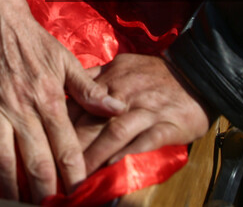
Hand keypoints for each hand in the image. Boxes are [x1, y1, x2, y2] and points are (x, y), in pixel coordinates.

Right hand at [0, 0, 124, 201]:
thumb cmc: (35, 42)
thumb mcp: (67, 61)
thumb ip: (90, 90)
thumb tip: (119, 109)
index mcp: (50, 100)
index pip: (67, 148)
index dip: (75, 176)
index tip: (80, 196)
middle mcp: (23, 109)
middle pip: (36, 161)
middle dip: (44, 191)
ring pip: (1, 158)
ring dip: (8, 187)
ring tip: (13, 206)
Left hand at [69, 54, 209, 174]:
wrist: (196, 72)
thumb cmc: (154, 73)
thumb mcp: (120, 66)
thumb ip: (94, 78)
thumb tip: (66, 89)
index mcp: (110, 80)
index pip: (77, 105)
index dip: (61, 127)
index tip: (47, 145)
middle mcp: (123, 95)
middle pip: (91, 121)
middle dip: (73, 147)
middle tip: (58, 168)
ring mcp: (146, 109)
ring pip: (114, 132)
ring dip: (96, 154)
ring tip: (81, 175)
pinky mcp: (168, 123)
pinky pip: (146, 139)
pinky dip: (129, 152)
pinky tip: (115, 165)